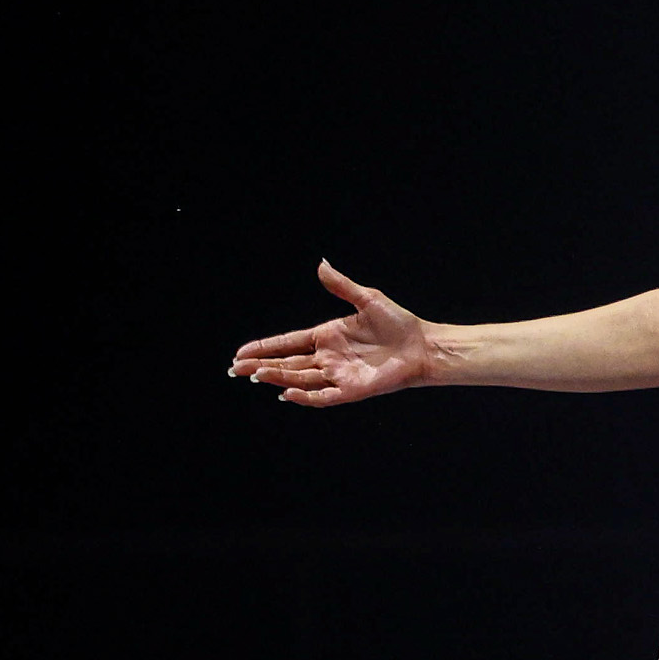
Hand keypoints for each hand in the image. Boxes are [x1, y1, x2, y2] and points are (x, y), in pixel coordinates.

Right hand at [229, 261, 441, 406]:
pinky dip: (305, 396)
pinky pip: (323, 396)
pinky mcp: (351, 390)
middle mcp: (328, 357)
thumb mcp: (367, 299)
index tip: (241, 352)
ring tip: (255, 375)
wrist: (423, 346)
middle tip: (235, 369)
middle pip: (287, 363)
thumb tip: (321, 263)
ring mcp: (338, 375)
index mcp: (327, 336)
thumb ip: (342, 285)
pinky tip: (287, 393)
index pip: (288, 342)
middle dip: (260, 366)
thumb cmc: (398, 323)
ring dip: (277, 378)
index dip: (265, 347)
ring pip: (299, 379)